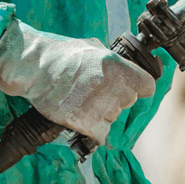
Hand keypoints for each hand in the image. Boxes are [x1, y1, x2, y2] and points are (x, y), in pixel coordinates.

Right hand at [0, 19, 155, 144]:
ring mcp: (103, 108)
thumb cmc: (60, 55)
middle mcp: (115, 88)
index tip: (136, 90)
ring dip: (103, 115)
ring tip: (83, 104)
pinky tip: (84, 122)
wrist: (36, 68)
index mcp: (119, 67)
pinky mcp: (87, 124)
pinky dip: (95, 132)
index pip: (148, 86)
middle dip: (117, 100)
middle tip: (98, 95)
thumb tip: (117, 64)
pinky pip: (102, 135)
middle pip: (130, 102)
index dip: (141, 88)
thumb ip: (110, 59)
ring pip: (114, 118)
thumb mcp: (92, 47)